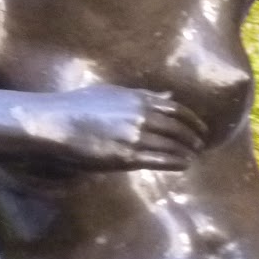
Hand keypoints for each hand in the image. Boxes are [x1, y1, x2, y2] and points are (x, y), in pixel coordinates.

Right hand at [14, 85, 207, 171]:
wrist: (57, 122)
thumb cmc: (78, 106)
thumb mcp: (113, 93)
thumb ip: (142, 95)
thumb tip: (168, 96)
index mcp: (138, 98)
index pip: (176, 108)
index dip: (192, 119)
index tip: (201, 127)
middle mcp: (141, 115)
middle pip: (178, 128)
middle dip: (193, 137)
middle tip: (202, 144)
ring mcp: (135, 136)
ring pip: (172, 145)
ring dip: (187, 151)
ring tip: (194, 156)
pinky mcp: (126, 156)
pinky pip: (160, 160)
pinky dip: (176, 162)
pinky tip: (184, 165)